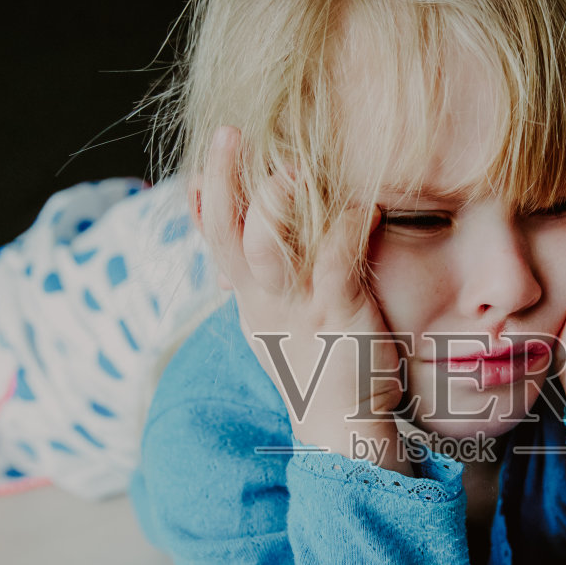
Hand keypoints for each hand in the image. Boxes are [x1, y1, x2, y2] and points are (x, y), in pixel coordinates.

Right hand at [193, 126, 412, 469]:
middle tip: (230, 133)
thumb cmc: (319, 368)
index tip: (201, 163)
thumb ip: (266, 281)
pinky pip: (335, 262)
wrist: (342, 431)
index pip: (214, 242)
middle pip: (227, 234)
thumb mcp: (278, 324)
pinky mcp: (338, 315)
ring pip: (268, 247)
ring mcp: (299, 308)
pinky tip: (364, 205)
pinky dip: (347, 227)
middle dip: (223, 180)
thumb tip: (258, 236)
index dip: (202, 201)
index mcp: (249, 300)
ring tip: (291, 167)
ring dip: (275, 203)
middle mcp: (264, 301)